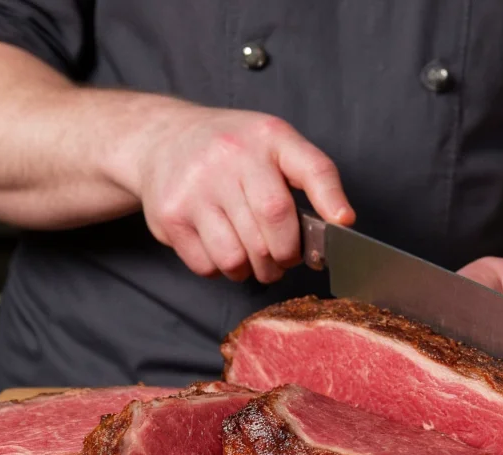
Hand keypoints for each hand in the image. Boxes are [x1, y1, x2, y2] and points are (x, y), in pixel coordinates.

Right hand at [135, 104, 354, 282]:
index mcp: (267, 137)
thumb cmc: (230, 150)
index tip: (342, 225)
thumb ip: (310, 177)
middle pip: (274, 223)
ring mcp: (196, 187)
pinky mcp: (171, 216)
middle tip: (284, 259)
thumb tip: (341, 222)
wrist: (161, 139)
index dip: (331, 199)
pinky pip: (208, 265)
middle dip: (285, 254)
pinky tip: (223, 249)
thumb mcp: (273, 144)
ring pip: (238, 256)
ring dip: (253, 270)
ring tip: (254, 259)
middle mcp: (231, 156)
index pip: (311, 168)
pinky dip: (222, 270)